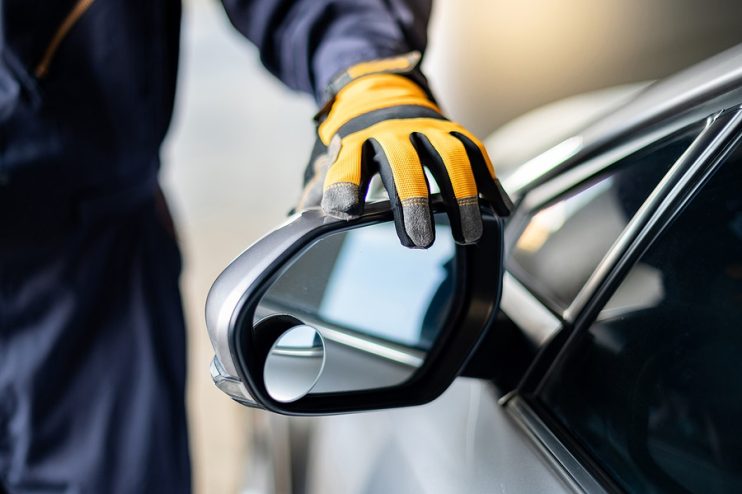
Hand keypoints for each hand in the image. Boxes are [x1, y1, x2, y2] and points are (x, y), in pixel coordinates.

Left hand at [298, 58, 510, 247]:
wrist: (382, 92)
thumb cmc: (358, 142)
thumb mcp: (334, 159)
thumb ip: (322, 188)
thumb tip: (298, 219)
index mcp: (355, 140)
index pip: (347, 163)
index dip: (345, 184)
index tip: (345, 212)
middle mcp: (392, 132)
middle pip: (403, 165)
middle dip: (414, 202)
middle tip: (420, 241)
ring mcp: (427, 129)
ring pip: (449, 159)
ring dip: (461, 197)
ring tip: (468, 235)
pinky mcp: (454, 131)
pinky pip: (477, 154)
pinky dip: (490, 182)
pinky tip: (500, 210)